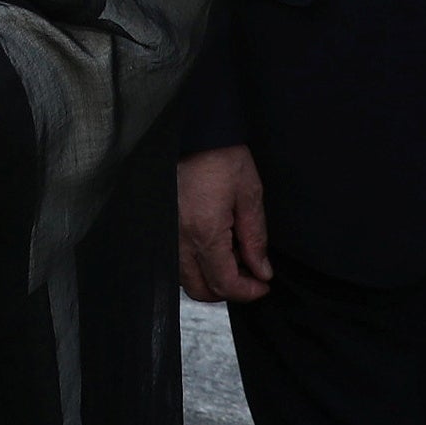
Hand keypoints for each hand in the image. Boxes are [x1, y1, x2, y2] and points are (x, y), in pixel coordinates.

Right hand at [176, 145, 270, 301]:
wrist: (194, 132)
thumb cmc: (221, 156)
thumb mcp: (249, 195)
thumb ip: (255, 238)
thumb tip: (262, 270)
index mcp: (204, 232)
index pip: (224, 284)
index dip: (248, 292)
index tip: (263, 285)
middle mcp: (179, 238)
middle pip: (201, 289)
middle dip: (228, 291)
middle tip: (250, 276)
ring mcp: (166, 233)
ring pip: (186, 278)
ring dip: (211, 278)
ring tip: (233, 257)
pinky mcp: (162, 225)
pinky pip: (176, 260)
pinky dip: (197, 264)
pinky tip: (214, 246)